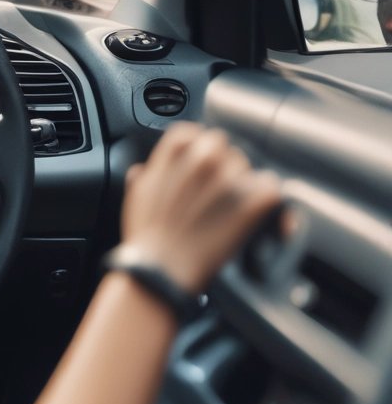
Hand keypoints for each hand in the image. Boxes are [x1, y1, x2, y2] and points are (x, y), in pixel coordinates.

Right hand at [120, 123, 281, 292]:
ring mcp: (228, 182)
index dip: (196, 147)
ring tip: (233, 206)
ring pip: (247, 167)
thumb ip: (143, 176)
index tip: (196, 163)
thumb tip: (143, 170)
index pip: (192, 132)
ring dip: (242, 183)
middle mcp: (203, 161)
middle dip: (220, 165)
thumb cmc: (145, 238)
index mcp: (173, 156)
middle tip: (215, 190)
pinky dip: (267, 199)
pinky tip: (257, 210)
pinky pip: (270, 188)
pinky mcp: (250, 206)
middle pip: (223, 147)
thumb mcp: (135, 197)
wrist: (161, 270)